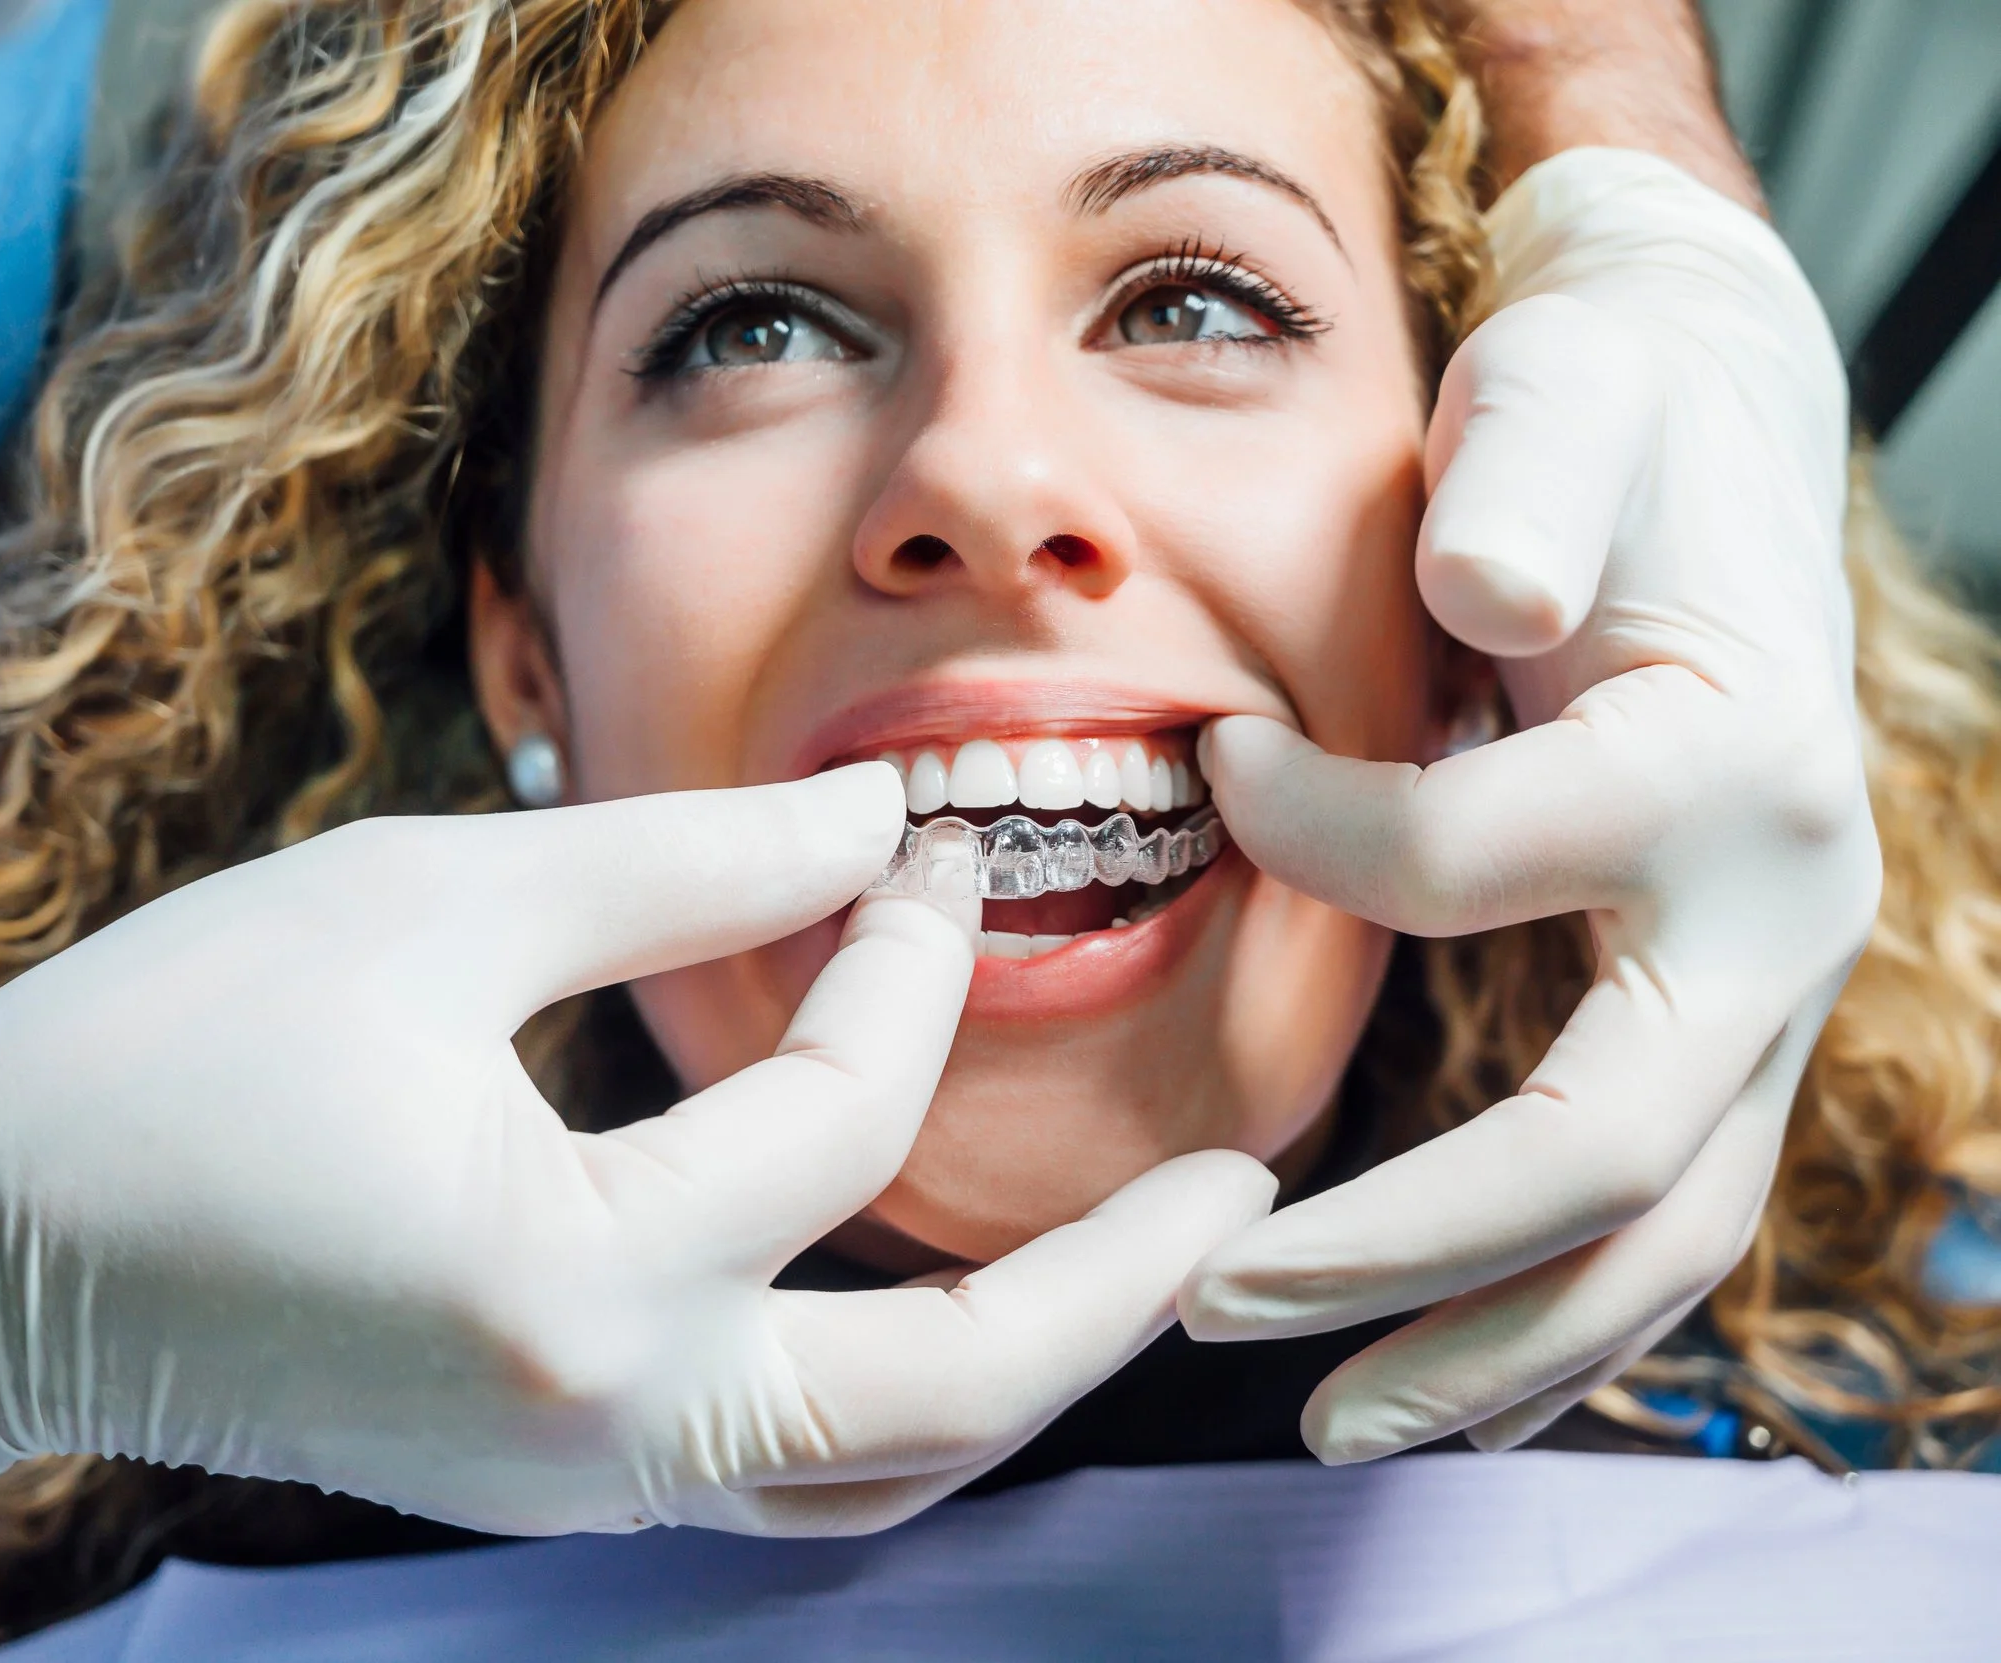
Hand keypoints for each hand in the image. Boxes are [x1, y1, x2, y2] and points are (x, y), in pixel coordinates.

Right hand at [0, 763, 1271, 1575]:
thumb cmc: (161, 1054)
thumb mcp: (430, 902)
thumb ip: (673, 866)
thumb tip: (867, 815)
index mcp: (577, 1279)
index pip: (832, 1113)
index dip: (898, 950)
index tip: (922, 832)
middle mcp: (605, 1431)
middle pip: (946, 1400)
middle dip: (1117, 1289)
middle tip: (1242, 1191)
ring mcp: (576, 1488)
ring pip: (877, 1476)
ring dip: (1022, 1368)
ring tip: (1130, 1263)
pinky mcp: (543, 1487)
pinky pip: (778, 1472)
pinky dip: (888, 1392)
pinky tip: (928, 1287)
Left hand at [1179, 150, 1877, 1460]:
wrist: (1707, 427)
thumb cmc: (1605, 414)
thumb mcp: (1566, 394)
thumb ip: (1528, 485)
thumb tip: (1487, 602)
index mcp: (1728, 763)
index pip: (1472, 867)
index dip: (1312, 838)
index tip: (1207, 770)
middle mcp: (1781, 909)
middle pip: (1607, 1155)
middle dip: (1400, 1256)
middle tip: (1207, 1302)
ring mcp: (1765, 989)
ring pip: (1657, 1238)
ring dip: (1486, 1348)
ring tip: (1328, 1422)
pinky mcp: (1718, 1023)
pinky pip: (1653, 1212)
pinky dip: (1547, 1312)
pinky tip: (1434, 1370)